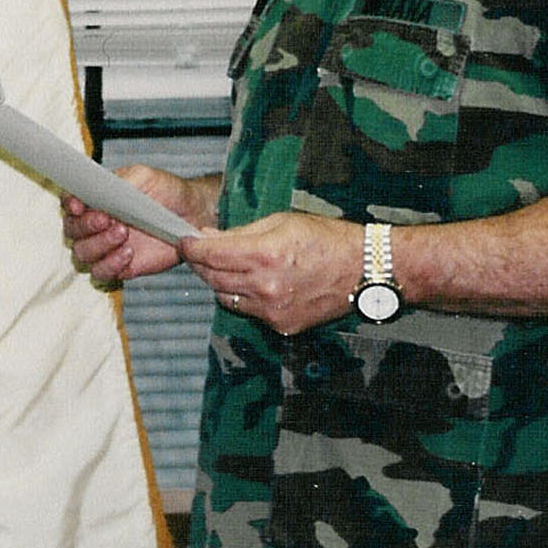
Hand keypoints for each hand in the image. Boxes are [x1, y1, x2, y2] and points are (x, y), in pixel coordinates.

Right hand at [63, 165, 209, 282]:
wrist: (192, 214)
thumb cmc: (166, 192)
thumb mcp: (144, 176)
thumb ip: (120, 182)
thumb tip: (98, 192)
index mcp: (96, 199)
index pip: (70, 203)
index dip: (69, 204)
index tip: (78, 205)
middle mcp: (96, 224)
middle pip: (72, 231)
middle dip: (85, 226)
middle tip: (107, 219)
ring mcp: (106, 247)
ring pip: (82, 254)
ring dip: (99, 245)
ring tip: (123, 234)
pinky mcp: (120, 267)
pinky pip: (102, 273)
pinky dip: (110, 265)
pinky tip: (128, 254)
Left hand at [180, 211, 358, 334]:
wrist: (364, 270)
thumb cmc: (326, 239)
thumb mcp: (281, 222)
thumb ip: (239, 232)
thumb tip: (207, 235)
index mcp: (265, 255)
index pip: (210, 254)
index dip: (191, 247)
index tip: (183, 241)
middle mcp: (265, 287)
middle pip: (212, 278)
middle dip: (201, 263)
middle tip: (200, 252)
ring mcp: (273, 310)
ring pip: (225, 297)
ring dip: (220, 282)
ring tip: (231, 266)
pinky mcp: (282, 326)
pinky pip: (248, 311)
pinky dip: (244, 297)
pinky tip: (256, 284)